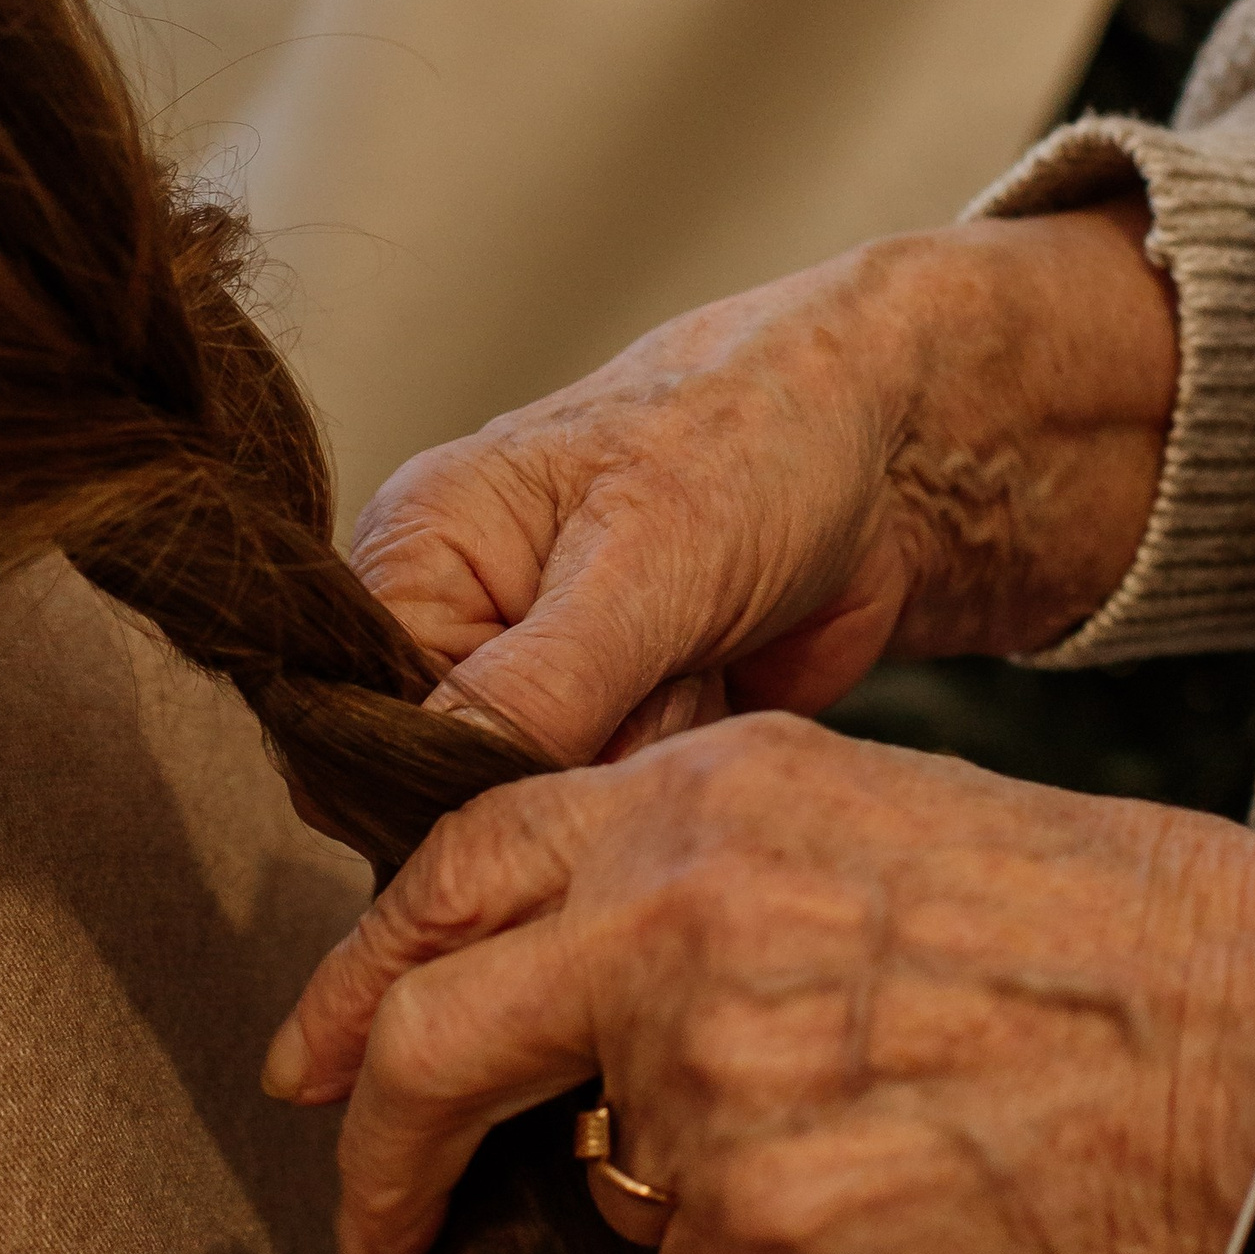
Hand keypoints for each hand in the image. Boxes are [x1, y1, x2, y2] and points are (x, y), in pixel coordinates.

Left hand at [264, 715, 1254, 1253]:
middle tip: (375, 1224)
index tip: (316, 1058)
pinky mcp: (767, 1217)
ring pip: (609, 1186)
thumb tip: (585, 990)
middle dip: (378, 1152)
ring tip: (859, 1160)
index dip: (359, 974)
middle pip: (428, 1043)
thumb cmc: (1104, 929)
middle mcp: (675, 916)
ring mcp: (709, 1072)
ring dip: (694, 1206)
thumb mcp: (873, 820)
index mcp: (700, 795)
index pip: (454, 869)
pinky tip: (902, 1224)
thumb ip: (701, 877)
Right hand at [350, 204, 1178, 769]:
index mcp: (415, 555)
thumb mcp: (642, 561)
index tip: (569, 744)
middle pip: (456, 787)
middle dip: (572, 763)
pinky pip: (613, 808)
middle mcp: (451, 622)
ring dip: (636, 762)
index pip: (364, 731)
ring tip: (695, 660)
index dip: (456, 774)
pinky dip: (673, 768)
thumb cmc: (754, 444)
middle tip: (657, 674)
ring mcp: (530, 683)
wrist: (889, 453)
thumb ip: (534, 689)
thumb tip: (437, 799)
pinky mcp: (607, 727)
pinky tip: (714, 686)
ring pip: (545, 809)